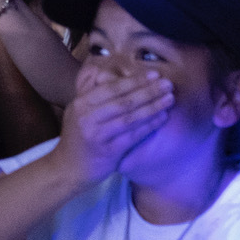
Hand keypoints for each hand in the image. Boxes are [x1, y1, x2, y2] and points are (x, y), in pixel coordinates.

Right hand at [51, 69, 173, 184]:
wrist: (69, 167)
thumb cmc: (79, 136)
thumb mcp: (78, 111)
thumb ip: (91, 92)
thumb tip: (107, 72)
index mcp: (81, 103)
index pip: (112, 87)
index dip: (135, 80)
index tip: (154, 74)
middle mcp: (87, 117)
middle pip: (123, 101)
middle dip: (148, 91)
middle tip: (168, 84)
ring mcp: (97, 135)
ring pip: (130, 118)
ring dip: (153, 107)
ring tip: (169, 99)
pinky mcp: (108, 152)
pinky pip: (133, 136)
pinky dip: (149, 126)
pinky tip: (162, 118)